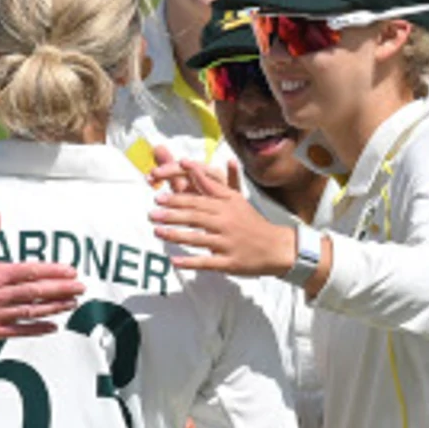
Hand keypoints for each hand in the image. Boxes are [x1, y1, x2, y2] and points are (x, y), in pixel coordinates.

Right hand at [0, 214, 83, 342]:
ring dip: (54, 307)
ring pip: (32, 310)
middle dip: (61, 289)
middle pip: (36, 291)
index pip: (31, 272)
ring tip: (72, 303)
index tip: (70, 271)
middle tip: (80, 287)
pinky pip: (20, 330)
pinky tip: (53, 326)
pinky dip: (37, 328)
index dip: (53, 271)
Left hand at [148, 155, 298, 277]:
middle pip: (196, 217)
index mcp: (226, 206)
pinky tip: (174, 260)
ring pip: (199, 238)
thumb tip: (190, 165)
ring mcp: (228, 243)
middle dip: (172, 215)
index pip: (198, 200)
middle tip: (151, 214)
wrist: (276, 246)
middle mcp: (226, 222)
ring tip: (156, 232)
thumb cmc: (250, 222)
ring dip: (176, 235)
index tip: (158, 197)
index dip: (177, 198)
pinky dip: (190, 261)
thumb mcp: (235, 199)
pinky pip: (207, 262)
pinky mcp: (229, 262)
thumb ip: (212, 185)